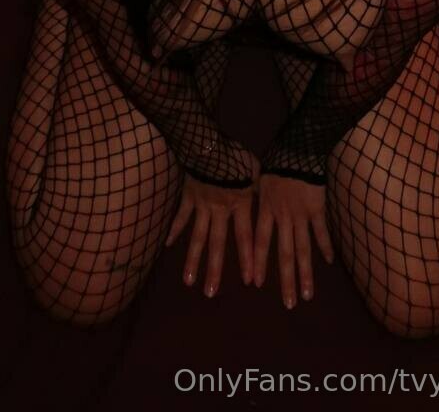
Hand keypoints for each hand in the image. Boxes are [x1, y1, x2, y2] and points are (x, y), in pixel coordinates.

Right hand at [164, 153, 259, 296]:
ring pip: (197, 237)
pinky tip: (168, 246)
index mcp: (239, 205)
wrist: (209, 144)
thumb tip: (270, 198)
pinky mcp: (188, 197)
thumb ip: (259, 189)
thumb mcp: (255, 171)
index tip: (250, 282)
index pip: (246, 237)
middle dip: (214, 270)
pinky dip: (174, 230)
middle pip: (217, 244)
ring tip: (189, 282)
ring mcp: (202, 206)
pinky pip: (181, 216)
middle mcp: (220, 211)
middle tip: (210, 293)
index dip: (248, 259)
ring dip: (193, 260)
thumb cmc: (237, 156)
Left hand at [253, 173, 333, 307]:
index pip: (260, 242)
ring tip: (308, 295)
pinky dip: (325, 245)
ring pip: (303, 249)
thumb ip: (254, 198)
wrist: (297, 150)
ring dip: (306, 273)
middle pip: (284, 254)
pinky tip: (330, 262)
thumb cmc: (274, 163)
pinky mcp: (317, 209)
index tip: (256, 284)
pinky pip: (321, 231)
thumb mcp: (258, 180)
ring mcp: (301, 216)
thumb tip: (241, 207)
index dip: (258, 263)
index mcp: (266, 210)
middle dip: (286, 280)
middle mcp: (283, 218)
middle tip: (289, 304)